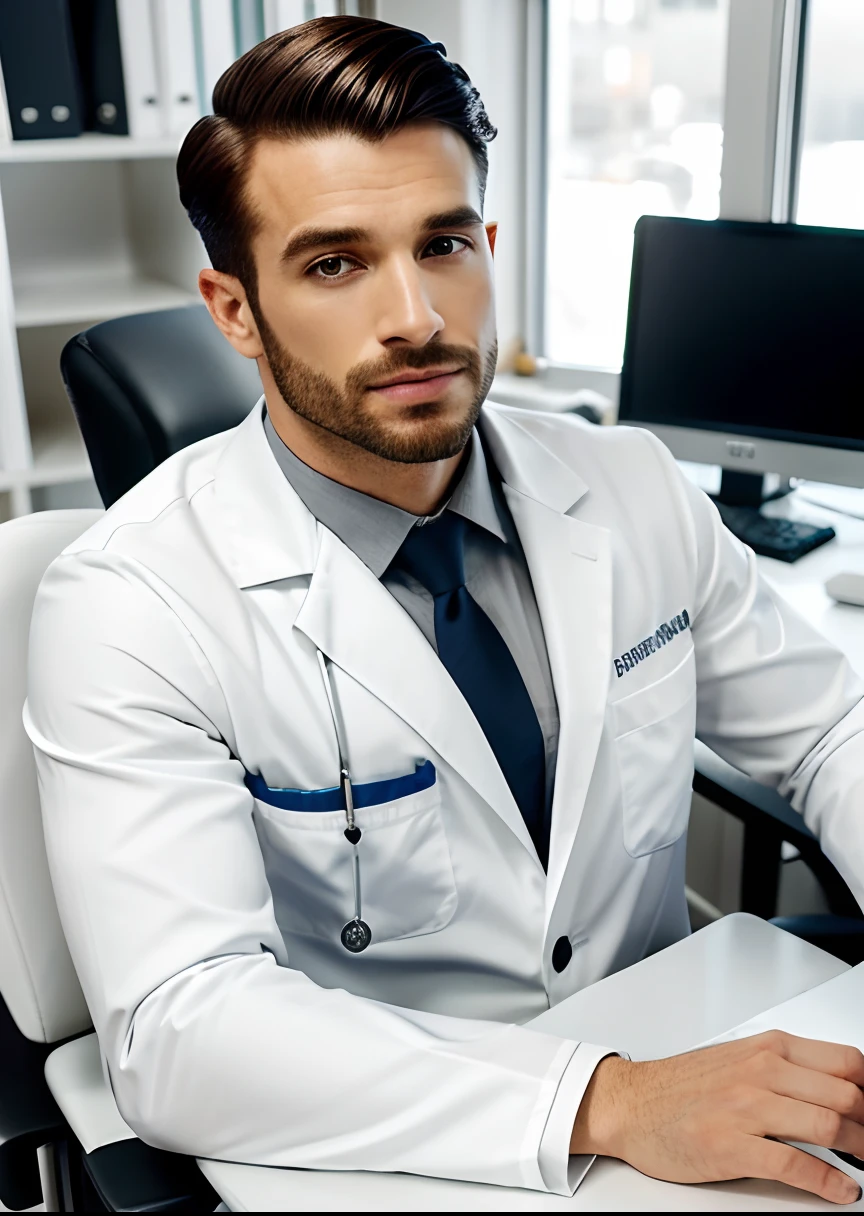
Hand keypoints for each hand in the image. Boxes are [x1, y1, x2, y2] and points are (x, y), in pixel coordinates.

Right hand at [571, 1030, 863, 1204]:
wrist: (630, 1103)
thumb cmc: (681, 1085)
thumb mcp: (739, 1058)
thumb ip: (785, 1068)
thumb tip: (837, 1088)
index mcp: (767, 1048)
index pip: (846, 1061)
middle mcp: (761, 1072)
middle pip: (845, 1094)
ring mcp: (745, 1108)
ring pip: (827, 1124)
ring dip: (860, 1151)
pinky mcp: (730, 1145)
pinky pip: (795, 1163)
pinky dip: (828, 1182)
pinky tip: (840, 1189)